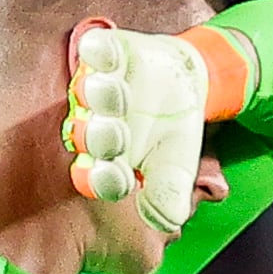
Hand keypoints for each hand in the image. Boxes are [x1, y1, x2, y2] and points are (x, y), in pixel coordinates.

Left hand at [64, 21, 243, 232]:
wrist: (186, 85)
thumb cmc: (172, 135)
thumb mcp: (178, 169)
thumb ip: (169, 195)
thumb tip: (166, 222)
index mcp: (105, 160)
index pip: (96, 176)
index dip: (105, 179)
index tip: (122, 178)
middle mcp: (92, 125)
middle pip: (86, 135)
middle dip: (101, 137)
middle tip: (117, 135)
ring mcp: (96, 89)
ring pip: (88, 93)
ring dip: (102, 94)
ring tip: (120, 92)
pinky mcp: (104, 54)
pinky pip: (94, 51)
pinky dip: (99, 50)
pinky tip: (104, 51)